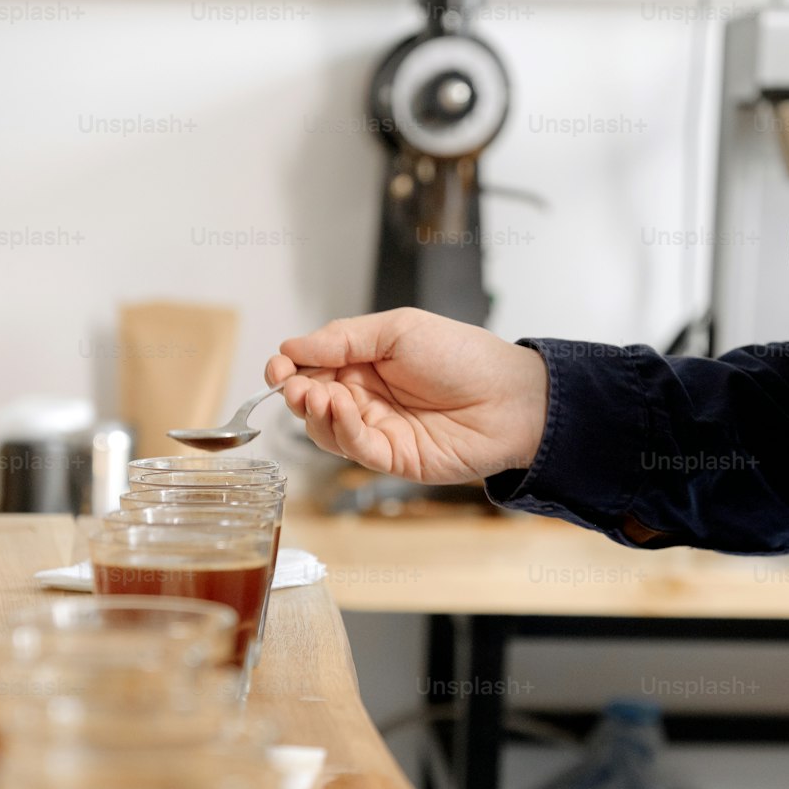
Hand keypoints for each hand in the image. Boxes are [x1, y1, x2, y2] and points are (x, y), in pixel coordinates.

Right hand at [265, 307, 548, 484]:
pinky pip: (354, 448)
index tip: (278, 366)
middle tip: (292, 385)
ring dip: (314, 413)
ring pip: (325, 429)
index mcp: (364, 362)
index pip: (311, 367)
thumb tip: (292, 346)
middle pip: (311, 401)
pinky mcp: (391, 458)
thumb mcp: (398, 329)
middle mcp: (366, 397)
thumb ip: (343, 339)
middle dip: (295, 393)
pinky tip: (342, 408)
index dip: (289, 368)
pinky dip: (340, 430)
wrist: (510, 397)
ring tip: (319, 395)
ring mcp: (377, 429)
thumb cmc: (464, 356)